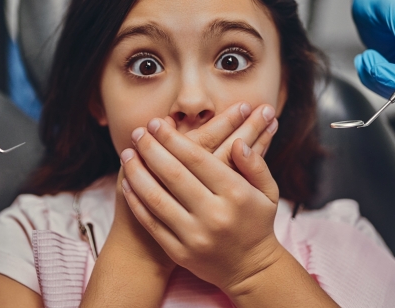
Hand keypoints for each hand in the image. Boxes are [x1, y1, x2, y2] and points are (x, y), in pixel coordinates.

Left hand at [119, 106, 281, 294]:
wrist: (251, 270)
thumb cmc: (257, 222)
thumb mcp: (267, 191)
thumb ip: (256, 164)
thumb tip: (239, 141)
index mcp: (236, 194)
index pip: (197, 159)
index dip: (173, 139)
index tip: (156, 123)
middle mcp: (215, 215)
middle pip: (173, 175)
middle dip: (151, 149)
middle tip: (137, 132)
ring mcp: (195, 236)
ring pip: (157, 198)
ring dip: (137, 173)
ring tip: (126, 154)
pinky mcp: (180, 252)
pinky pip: (151, 223)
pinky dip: (137, 201)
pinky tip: (127, 183)